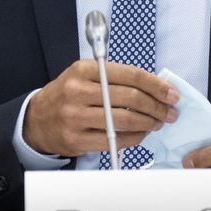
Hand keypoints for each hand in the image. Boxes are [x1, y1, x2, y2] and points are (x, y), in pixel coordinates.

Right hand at [23, 60, 178, 156]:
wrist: (38, 119)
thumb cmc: (70, 94)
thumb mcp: (87, 75)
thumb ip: (116, 77)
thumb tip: (155, 87)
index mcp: (84, 69)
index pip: (130, 75)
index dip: (156, 85)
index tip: (172, 94)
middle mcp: (78, 91)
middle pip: (130, 99)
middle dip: (157, 107)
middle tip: (170, 112)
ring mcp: (75, 116)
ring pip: (124, 121)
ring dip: (148, 123)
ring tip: (158, 123)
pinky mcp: (76, 139)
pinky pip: (115, 140)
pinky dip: (134, 138)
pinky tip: (142, 134)